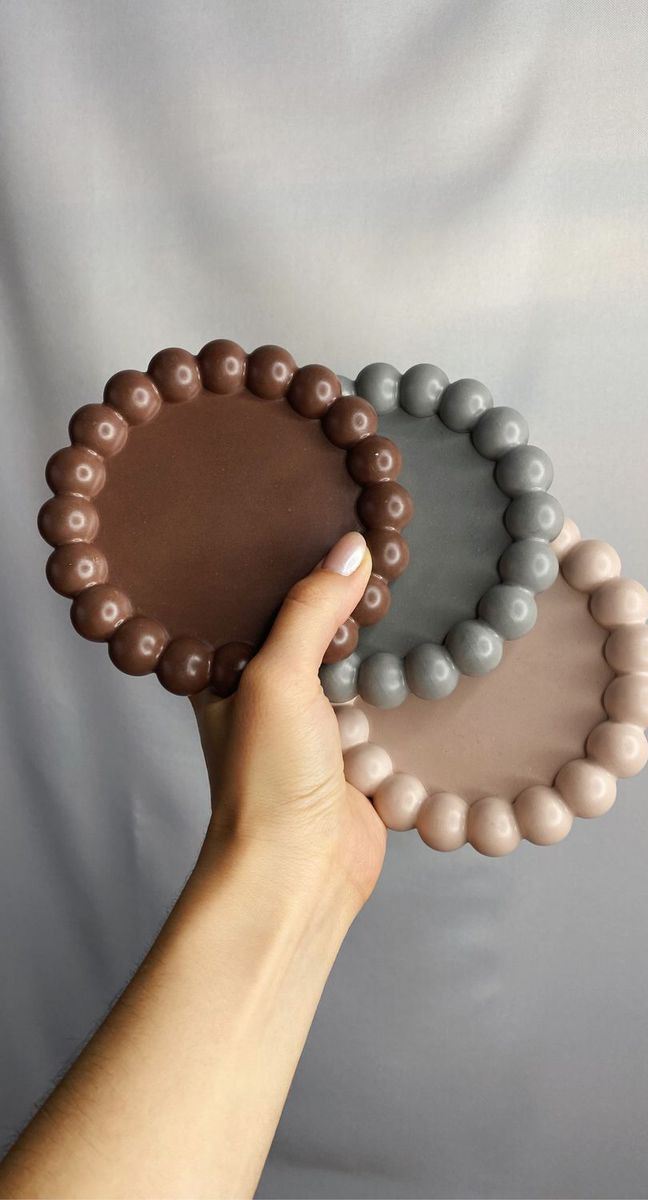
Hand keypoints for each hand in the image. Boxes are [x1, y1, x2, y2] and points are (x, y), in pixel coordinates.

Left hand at [192, 532, 386, 916]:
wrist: (299, 871)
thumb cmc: (265, 777)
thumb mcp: (276, 676)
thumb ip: (310, 610)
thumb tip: (352, 548)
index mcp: (230, 670)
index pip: (261, 598)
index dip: (293, 561)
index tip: (333, 515)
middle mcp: (270, 695)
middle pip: (314, 630)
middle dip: (346, 600)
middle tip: (386, 547)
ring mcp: (315, 727)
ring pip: (355, 667)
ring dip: (381, 644)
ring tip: (417, 583)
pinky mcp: (357, 756)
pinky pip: (386, 708)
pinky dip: (404, 689)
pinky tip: (431, 650)